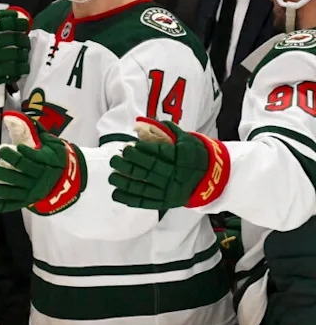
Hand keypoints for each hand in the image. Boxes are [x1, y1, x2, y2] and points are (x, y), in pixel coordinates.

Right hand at [0, 9, 30, 119]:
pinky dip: (19, 69)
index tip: (23, 22)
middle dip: (22, 39)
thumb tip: (6, 18)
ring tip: (25, 54)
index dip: (14, 22)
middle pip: (9, 39)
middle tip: (25, 40)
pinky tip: (22, 67)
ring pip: (12, 55)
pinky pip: (9, 72)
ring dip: (23, 54)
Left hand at [0, 111, 85, 214]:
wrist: (67, 179)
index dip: (13, 155)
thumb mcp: (48, 140)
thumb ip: (29, 128)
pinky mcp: (24, 201)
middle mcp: (37, 179)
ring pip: (10, 192)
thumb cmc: (53, 156)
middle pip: (16, 176)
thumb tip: (9, 116)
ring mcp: (30, 192)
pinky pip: (8, 204)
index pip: (28, 160)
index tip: (1, 149)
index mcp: (44, 163)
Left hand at [108, 117, 229, 209]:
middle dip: (128, 165)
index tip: (127, 147)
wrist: (212, 178)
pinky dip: (130, 199)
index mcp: (181, 158)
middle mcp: (175, 175)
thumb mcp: (187, 139)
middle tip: (114, 159)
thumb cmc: (195, 155)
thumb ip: (168, 131)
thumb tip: (143, 123)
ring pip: (144, 187)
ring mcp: (170, 190)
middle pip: (148, 170)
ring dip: (125, 182)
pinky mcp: (166, 202)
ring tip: (112, 176)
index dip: (141, 151)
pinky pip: (146, 201)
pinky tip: (117, 194)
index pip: (158, 153)